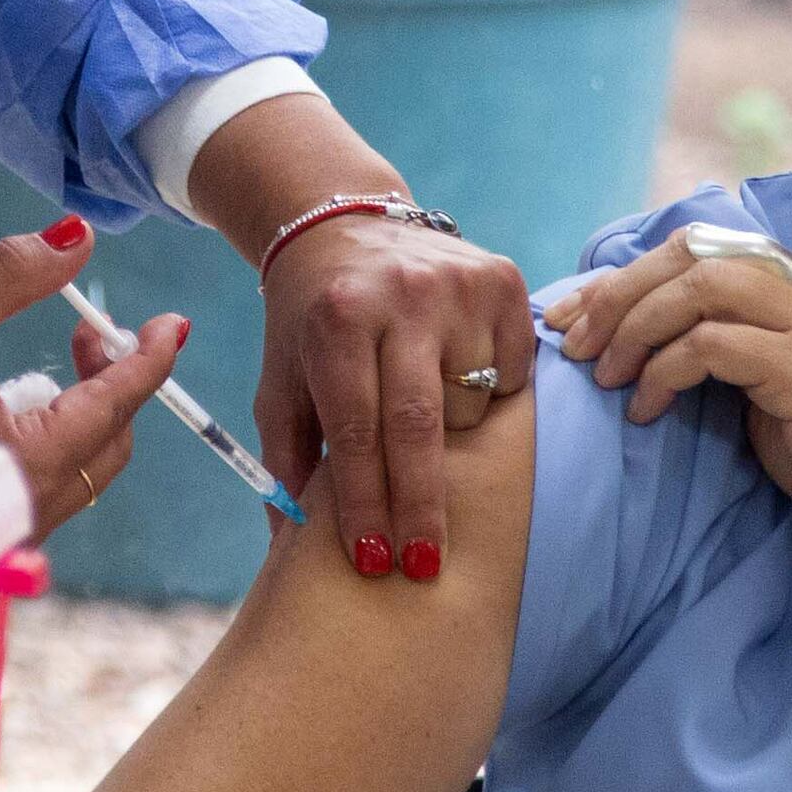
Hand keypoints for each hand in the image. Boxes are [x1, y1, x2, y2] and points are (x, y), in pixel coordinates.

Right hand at [0, 218, 187, 541]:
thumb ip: (11, 276)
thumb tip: (74, 237)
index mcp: (27, 462)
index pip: (119, 404)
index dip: (150, 359)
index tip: (173, 325)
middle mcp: (25, 508)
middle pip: (112, 442)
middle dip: (117, 383)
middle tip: (89, 334)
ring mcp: (5, 529)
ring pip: (82, 468)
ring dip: (85, 410)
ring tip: (56, 360)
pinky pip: (47, 484)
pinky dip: (53, 436)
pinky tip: (14, 403)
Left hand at [254, 210, 536, 584]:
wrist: (344, 224)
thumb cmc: (311, 324)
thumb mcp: (281, 382)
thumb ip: (285, 459)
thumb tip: (290, 542)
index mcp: (337, 319)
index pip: (355, 429)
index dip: (366, 501)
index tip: (375, 561)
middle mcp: (401, 294)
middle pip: (419, 423)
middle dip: (420, 504)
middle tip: (423, 567)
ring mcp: (459, 284)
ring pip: (471, 404)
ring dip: (452, 441)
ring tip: (425, 427)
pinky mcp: (503, 280)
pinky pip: (510, 374)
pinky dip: (489, 396)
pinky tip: (458, 382)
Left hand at [543, 232, 791, 583]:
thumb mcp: (778, 386)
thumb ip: (731, 349)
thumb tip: (649, 341)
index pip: (703, 247)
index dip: (631, 275)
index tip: (578, 315)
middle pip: (692, 253)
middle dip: (618, 292)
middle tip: (572, 341)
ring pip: (699, 288)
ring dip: (634, 328)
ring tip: (601, 375)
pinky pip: (711, 346)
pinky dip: (664, 372)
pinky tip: (644, 409)